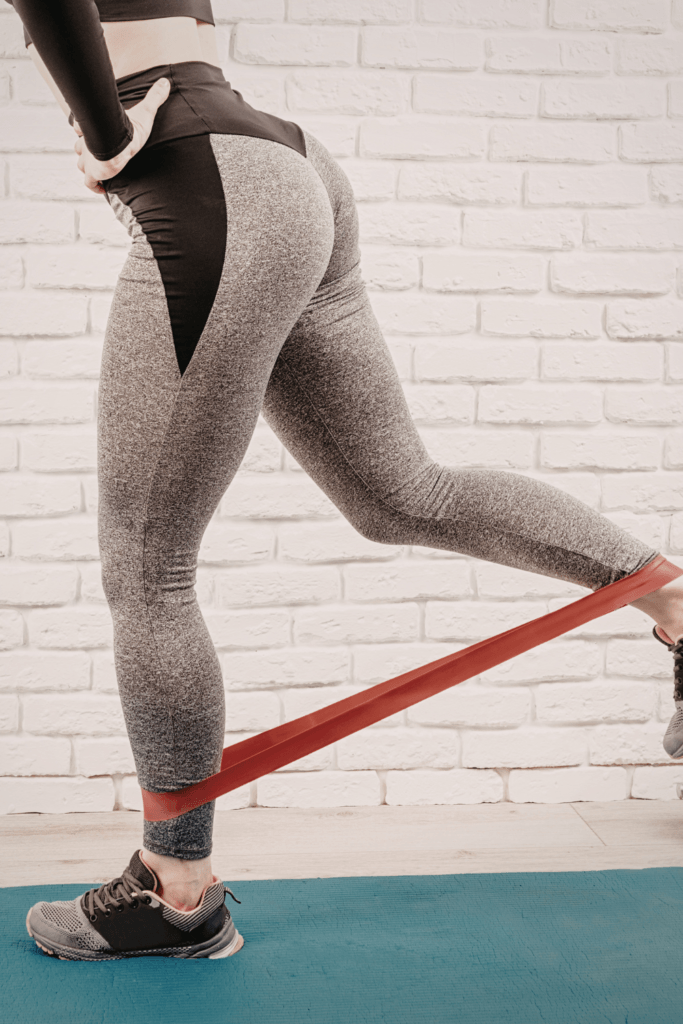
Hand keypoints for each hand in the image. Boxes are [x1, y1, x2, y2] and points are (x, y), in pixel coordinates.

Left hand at [73, 77, 170, 194]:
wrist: (120, 145)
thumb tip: (166, 82)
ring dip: (88, 166)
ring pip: (81, 164)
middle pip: (79, 147)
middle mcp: (88, 144)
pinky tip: (102, 188)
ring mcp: (89, 160)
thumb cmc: (129, 130)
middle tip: (96, 153)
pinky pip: (89, 183)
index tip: (88, 133)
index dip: (83, 131)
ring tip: (99, 168)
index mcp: (95, 129)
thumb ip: (154, 98)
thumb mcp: (145, 112)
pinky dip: (94, 186)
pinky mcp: (93, 173)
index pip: (80, 127)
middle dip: (85, 150)